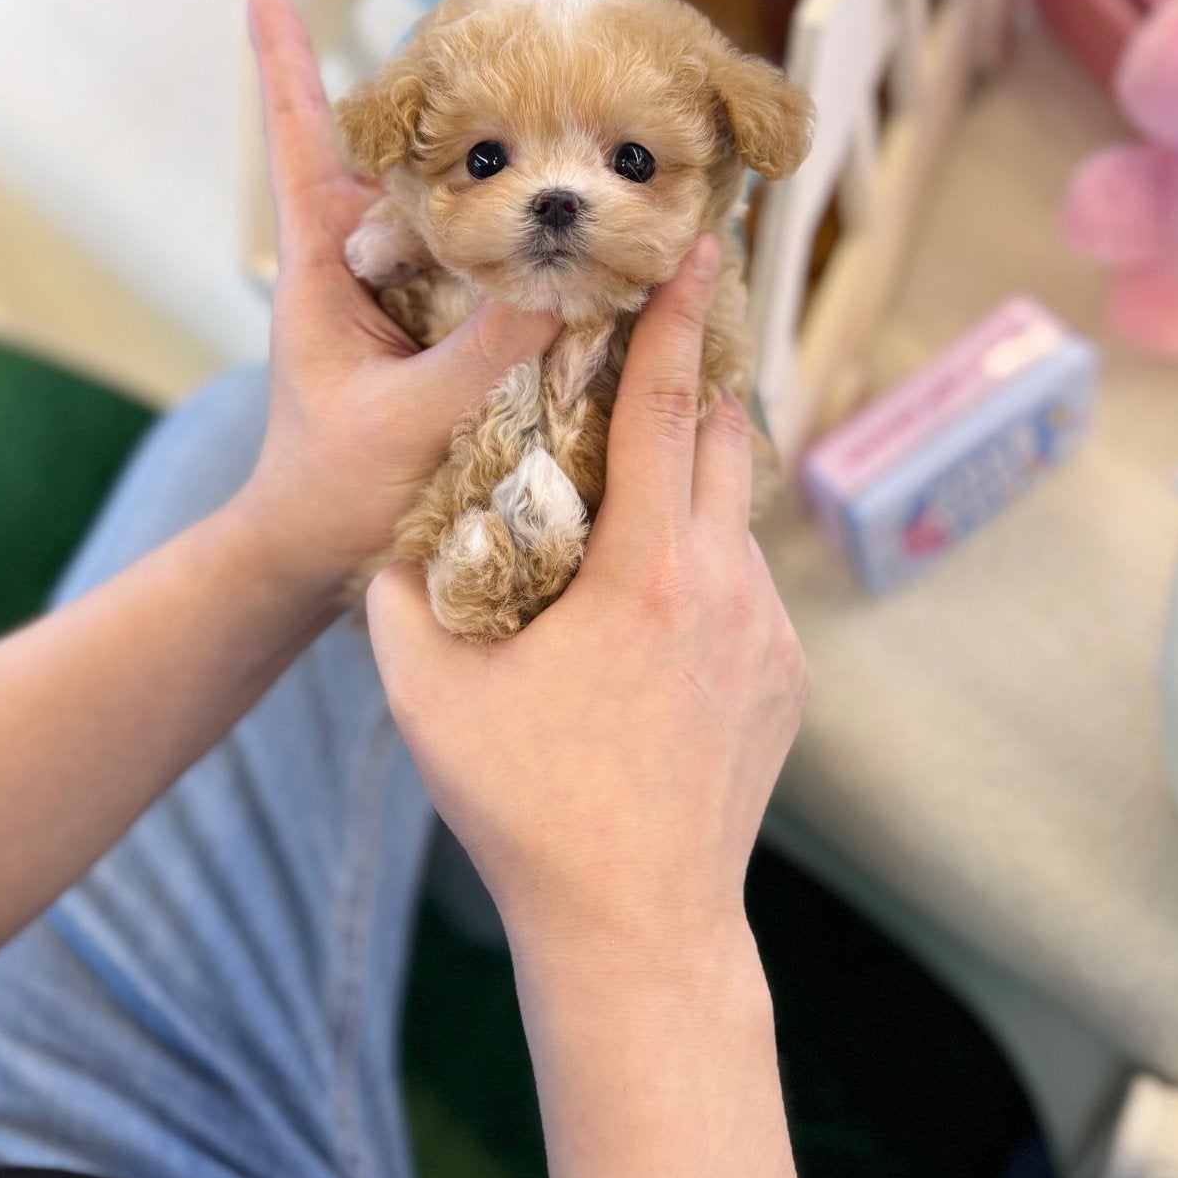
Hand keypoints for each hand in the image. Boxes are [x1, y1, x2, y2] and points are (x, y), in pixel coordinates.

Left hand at [235, 0, 560, 604]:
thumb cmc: (332, 492)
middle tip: (479, 22)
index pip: (303, 148)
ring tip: (550, 104)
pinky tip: (584, 229)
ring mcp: (410, 300)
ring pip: (457, 210)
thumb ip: (481, 358)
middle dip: (434, 93)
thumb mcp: (407, 423)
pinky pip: (494, 275)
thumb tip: (563, 288)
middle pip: (396, 157)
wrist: (318, 559)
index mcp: (324, 269)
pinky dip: (531, 247)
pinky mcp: (449, 337)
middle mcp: (366, 268)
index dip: (286, 69)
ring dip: (499, 168)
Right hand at [366, 237, 808, 974]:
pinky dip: (706, 563)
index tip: (693, 250)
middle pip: (727, 440)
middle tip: (667, 327)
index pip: (668, 408)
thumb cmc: (524, 805)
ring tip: (646, 470)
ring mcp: (767, 635)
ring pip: (738, 517)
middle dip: (698, 376)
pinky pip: (747, 587)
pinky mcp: (785, 680)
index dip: (675, 319)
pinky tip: (656, 603)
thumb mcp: (424, 692)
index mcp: (647, 571)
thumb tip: (392, 532)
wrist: (636, 927)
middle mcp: (726, 586)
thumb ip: (401, 593)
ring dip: (698, 477)